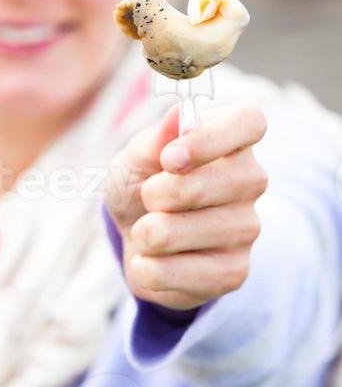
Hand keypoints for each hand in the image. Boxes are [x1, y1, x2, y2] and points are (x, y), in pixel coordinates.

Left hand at [104, 103, 267, 309]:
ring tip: (149, 230)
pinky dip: (151, 269)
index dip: (208, 138)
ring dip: (147, 233)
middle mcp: (251, 180)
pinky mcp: (235, 272)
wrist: (138, 238)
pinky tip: (153, 260)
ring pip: (182, 231)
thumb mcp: (136, 156)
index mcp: (233, 137)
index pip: (249, 122)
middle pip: (205, 183)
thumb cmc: (141, 182)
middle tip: (148, 196)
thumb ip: (155, 139)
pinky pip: (183, 273)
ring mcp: (248, 228)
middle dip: (155, 193)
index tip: (169, 157)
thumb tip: (179, 113)